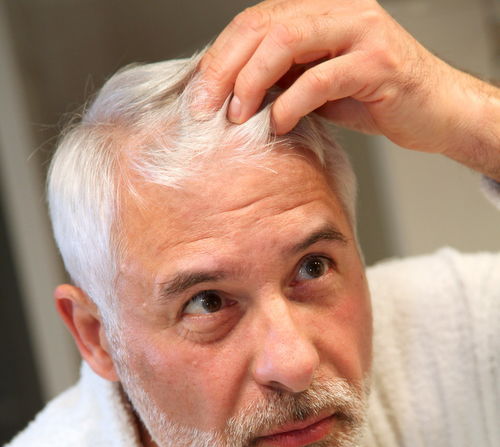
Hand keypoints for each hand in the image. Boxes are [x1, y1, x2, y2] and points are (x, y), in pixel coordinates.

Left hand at [199, 0, 499, 176]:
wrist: (436, 112)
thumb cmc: (378, 98)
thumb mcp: (320, 86)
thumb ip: (284, 79)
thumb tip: (233, 96)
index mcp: (320, 10)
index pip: (255, 21)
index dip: (221, 55)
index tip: (200, 94)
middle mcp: (339, 10)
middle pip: (263, 25)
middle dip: (226, 68)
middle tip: (207, 107)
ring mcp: (360, 31)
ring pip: (287, 40)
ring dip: (253, 81)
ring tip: (239, 115)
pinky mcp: (377, 62)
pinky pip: (321, 78)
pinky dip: (292, 103)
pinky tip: (279, 124)